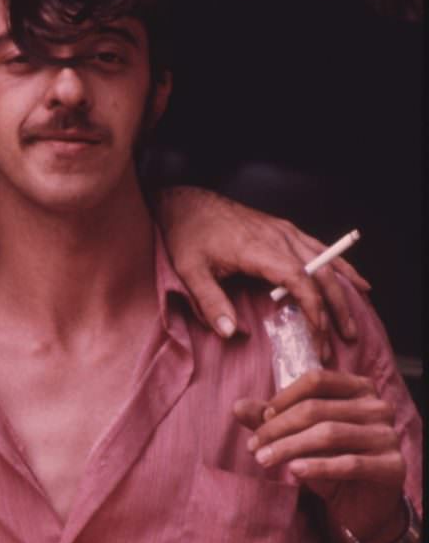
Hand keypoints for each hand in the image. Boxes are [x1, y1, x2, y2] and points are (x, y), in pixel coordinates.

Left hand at [158, 186, 369, 350]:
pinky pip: (320, 249)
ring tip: (352, 322)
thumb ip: (210, 302)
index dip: (313, 309)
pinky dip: (340, 267)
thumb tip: (230, 332)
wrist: (186, 202)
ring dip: (343, 292)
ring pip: (326, 262)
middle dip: (336, 309)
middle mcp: (279, 238)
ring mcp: (284, 232)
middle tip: (344, 340)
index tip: (319, 335)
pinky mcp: (283, 230)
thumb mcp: (190, 270)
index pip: (299, 281)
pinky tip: (356, 281)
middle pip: (320, 274)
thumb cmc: (187, 234)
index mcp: (259, 249)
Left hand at [233, 368, 405, 542]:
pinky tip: (294, 471)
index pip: (316, 380)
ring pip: (329, 434)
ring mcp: (388, 436)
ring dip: (289, 447)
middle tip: (253, 446)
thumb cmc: (330, 460)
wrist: (363, 503)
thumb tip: (237, 406)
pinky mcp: (393, 467)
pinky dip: (318, 466)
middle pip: (317, 409)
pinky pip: (349, 463)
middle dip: (278, 428)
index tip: (261, 419)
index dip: (283, 398)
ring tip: (263, 459)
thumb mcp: (299, 436)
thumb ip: (271, 419)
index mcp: (358, 388)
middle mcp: (378, 407)